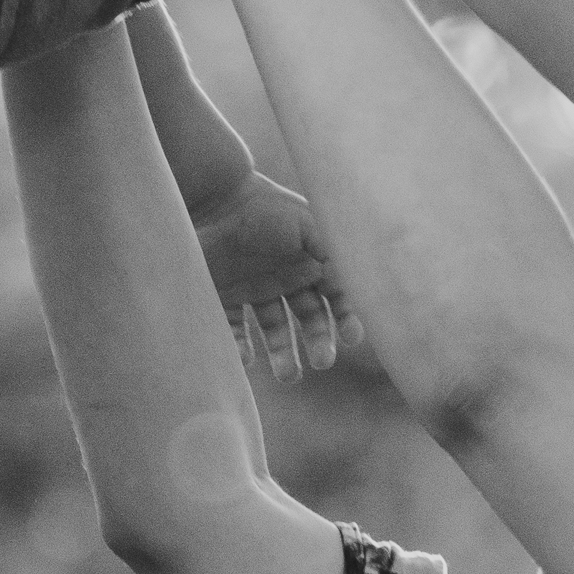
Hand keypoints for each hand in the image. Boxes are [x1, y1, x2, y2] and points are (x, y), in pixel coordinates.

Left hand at [194, 170, 364, 383]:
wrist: (213, 196)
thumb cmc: (265, 209)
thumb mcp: (308, 226)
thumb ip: (335, 255)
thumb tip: (360, 288)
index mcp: (309, 262)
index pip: (336, 298)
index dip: (346, 320)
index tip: (351, 338)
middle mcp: (285, 278)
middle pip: (309, 320)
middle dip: (319, 343)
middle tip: (321, 362)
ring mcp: (253, 289)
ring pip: (274, 331)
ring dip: (283, 355)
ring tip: (287, 376)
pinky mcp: (221, 296)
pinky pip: (234, 330)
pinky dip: (240, 349)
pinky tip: (247, 360)